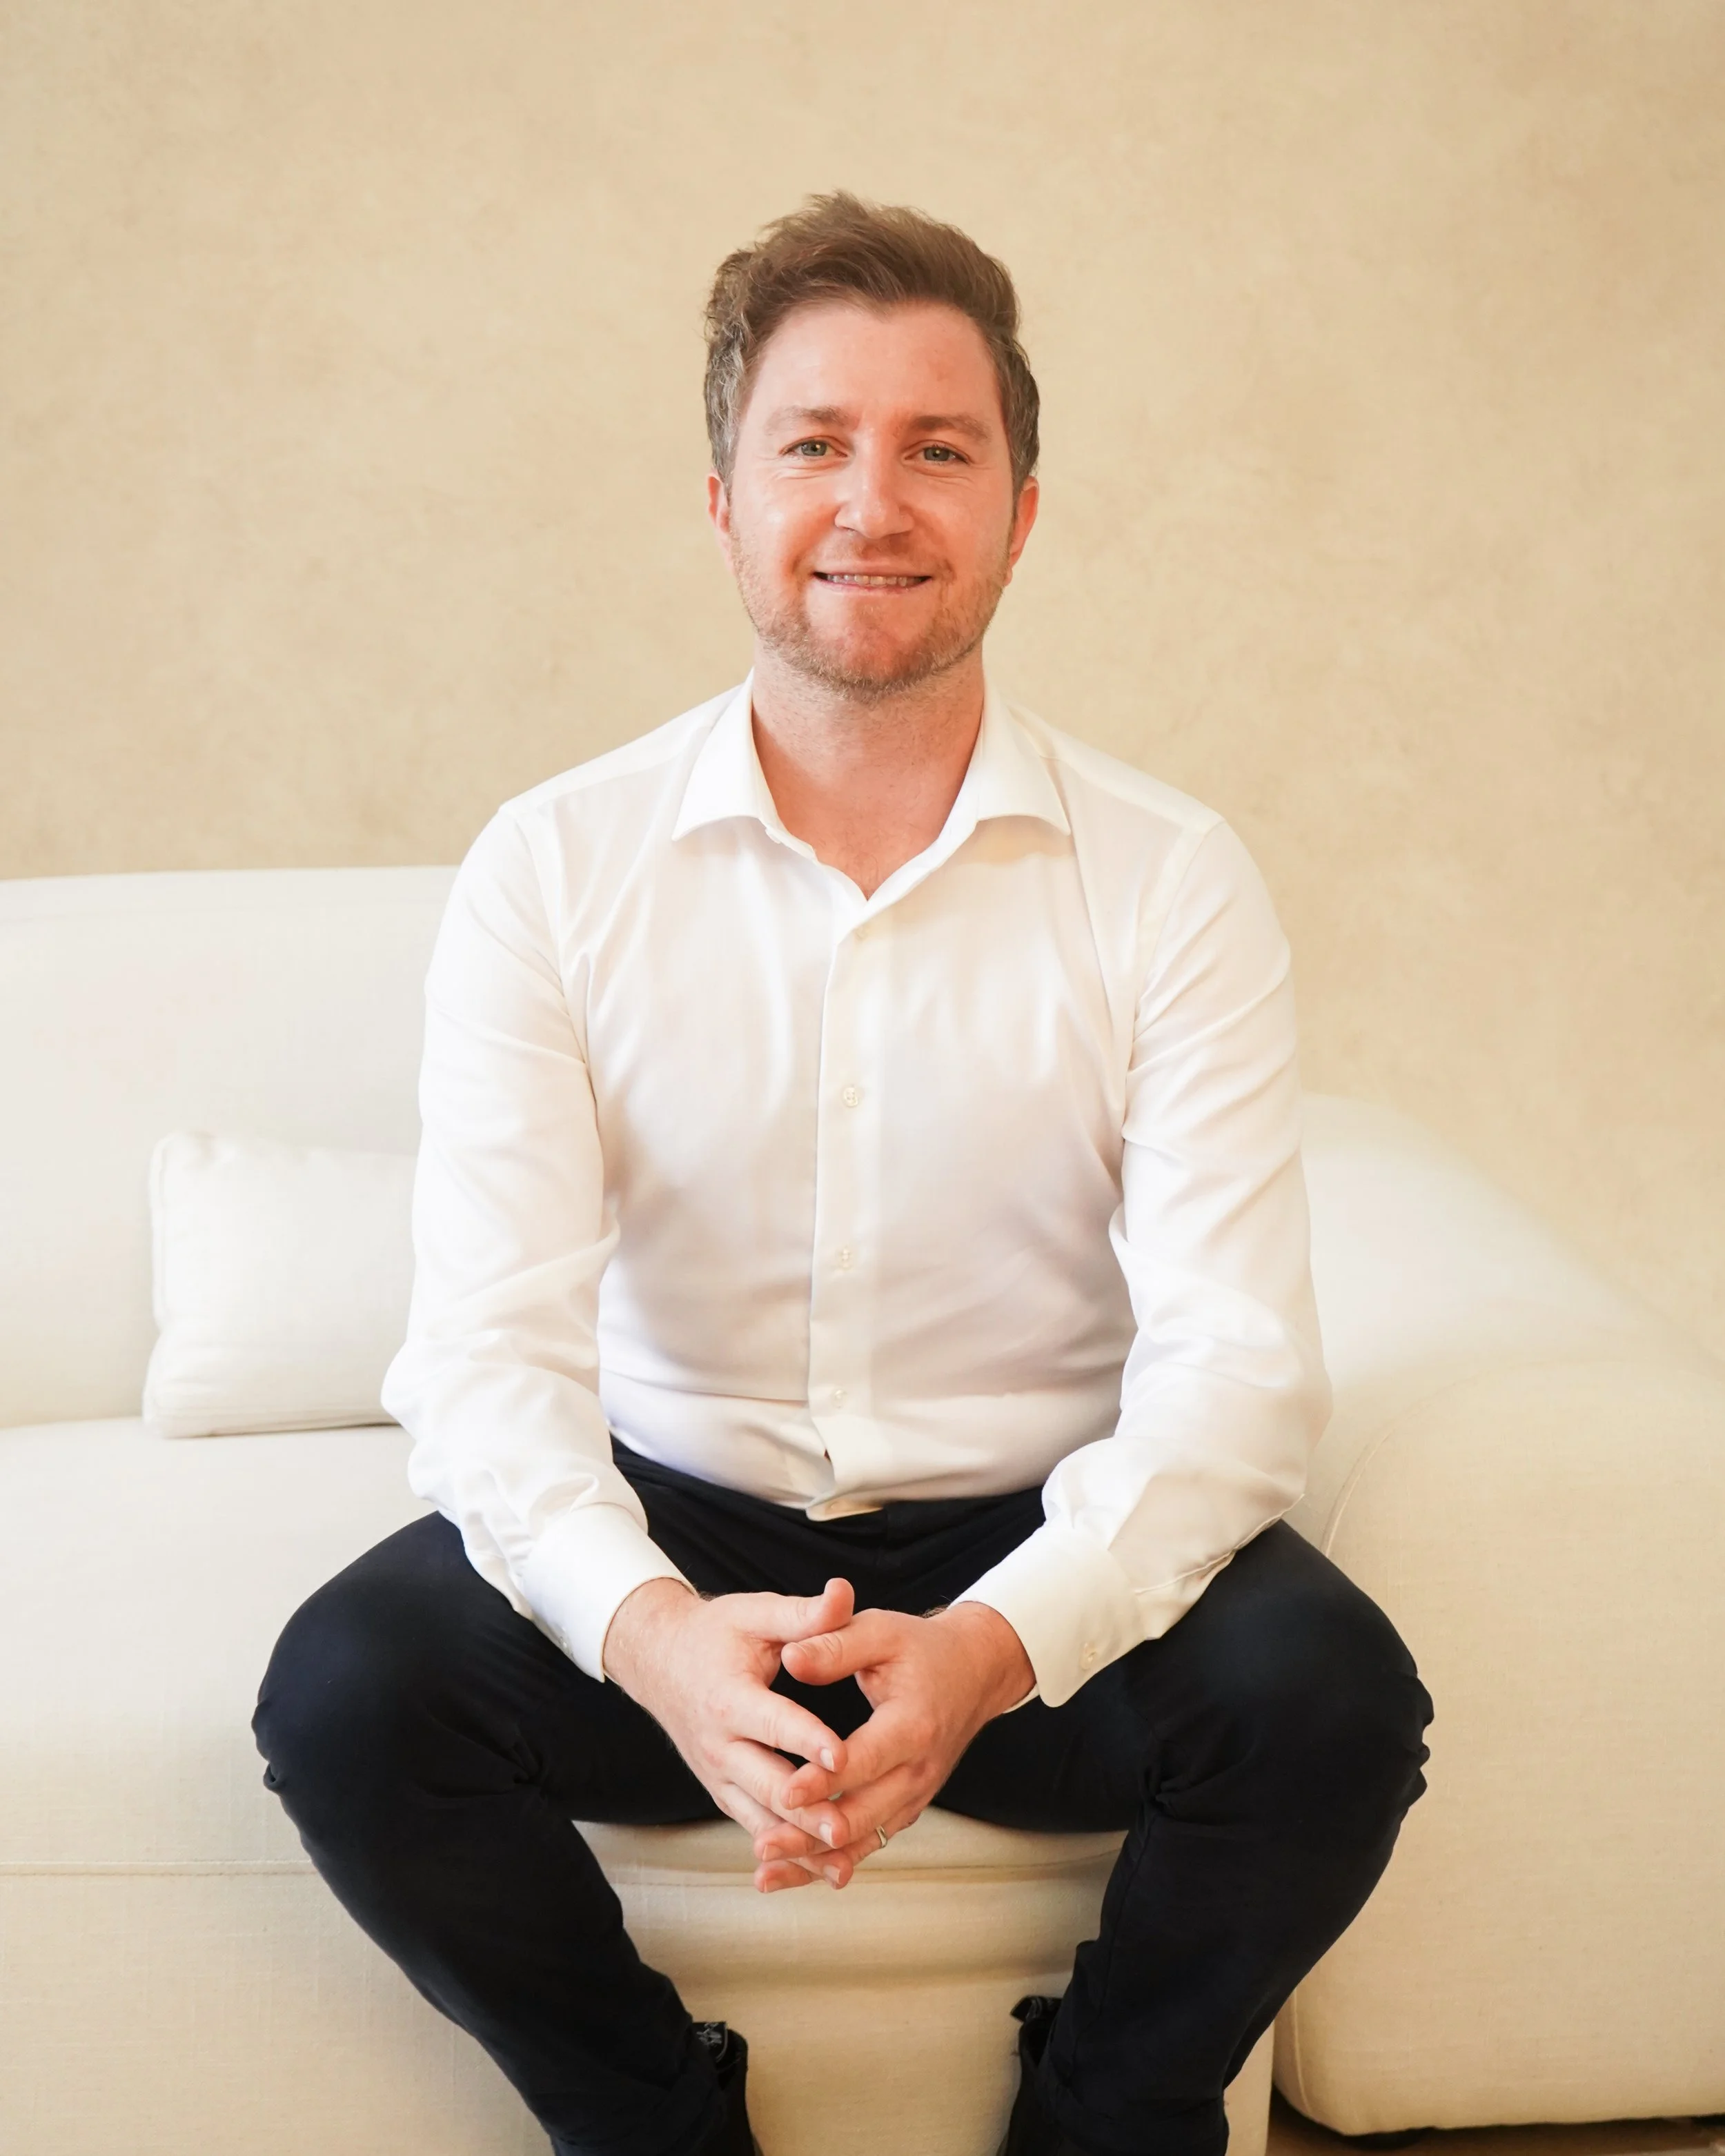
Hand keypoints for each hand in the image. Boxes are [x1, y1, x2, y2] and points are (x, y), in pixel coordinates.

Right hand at [601, 1575, 861, 1891]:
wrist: (659, 1660)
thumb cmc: (715, 1634)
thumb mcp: (755, 1614)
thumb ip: (803, 1614)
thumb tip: (844, 1593)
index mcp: (728, 1698)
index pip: (772, 1722)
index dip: (806, 1739)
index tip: (841, 1755)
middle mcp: (719, 1745)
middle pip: (766, 1784)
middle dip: (806, 1809)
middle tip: (846, 1828)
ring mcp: (718, 1775)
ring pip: (761, 1818)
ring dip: (799, 1843)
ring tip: (841, 1861)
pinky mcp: (723, 1792)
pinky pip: (755, 1827)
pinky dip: (786, 1850)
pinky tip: (822, 1867)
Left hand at [751, 1601, 1033, 1891]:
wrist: (973, 1673)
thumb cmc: (921, 1649)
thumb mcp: (882, 1633)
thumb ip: (836, 1646)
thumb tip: (790, 1658)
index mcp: (913, 1725)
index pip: (865, 1760)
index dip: (825, 1779)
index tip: (784, 1792)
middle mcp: (917, 1770)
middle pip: (862, 1814)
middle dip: (810, 1835)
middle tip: (764, 1847)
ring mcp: (914, 1794)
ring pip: (862, 1839)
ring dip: (813, 1858)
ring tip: (765, 1874)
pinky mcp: (905, 1807)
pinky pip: (868, 1841)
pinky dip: (830, 1861)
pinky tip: (792, 1873)